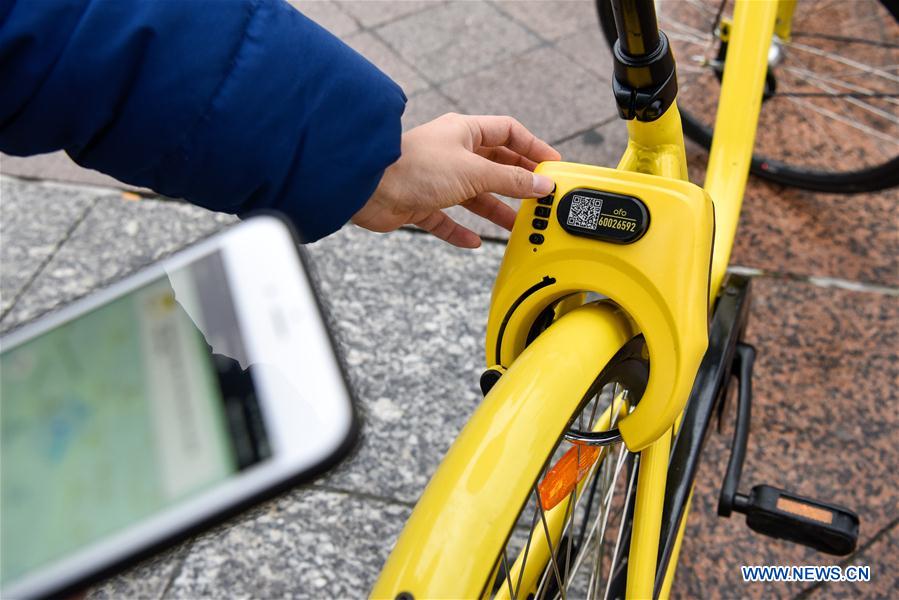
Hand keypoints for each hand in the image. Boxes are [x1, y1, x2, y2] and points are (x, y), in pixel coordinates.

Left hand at [352, 113, 559, 247]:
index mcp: (464, 132)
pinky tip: (474, 242)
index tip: (552, 165)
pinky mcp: (419, 203)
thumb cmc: (414, 167)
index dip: (532, 147)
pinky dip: (460, 231)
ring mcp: (435, 178)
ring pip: (473, 195)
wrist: (367, 187)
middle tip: (539, 198)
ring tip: (516, 225)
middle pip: (494, 166)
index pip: (508, 133)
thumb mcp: (474, 172)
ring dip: (494, 210)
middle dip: (517, 182)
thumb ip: (511, 180)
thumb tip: (542, 185)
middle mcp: (451, 152)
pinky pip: (446, 219)